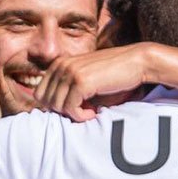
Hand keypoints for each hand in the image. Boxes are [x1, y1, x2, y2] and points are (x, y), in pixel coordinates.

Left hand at [35, 43, 154, 121]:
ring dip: (74, 115)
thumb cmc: (114, 76)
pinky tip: (93, 112)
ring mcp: (70, 72)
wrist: (136, 63)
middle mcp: (61, 65)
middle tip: (83, 111)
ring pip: (57, 107)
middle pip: (46, 102)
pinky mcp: (81, 81)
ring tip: (90, 111)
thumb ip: (68, 92)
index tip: (75, 108)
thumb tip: (52, 113)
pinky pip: (70, 109)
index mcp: (59, 64)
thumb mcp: (86, 82)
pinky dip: (81, 116)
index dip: (56, 107)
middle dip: (63, 112)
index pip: (41, 94)